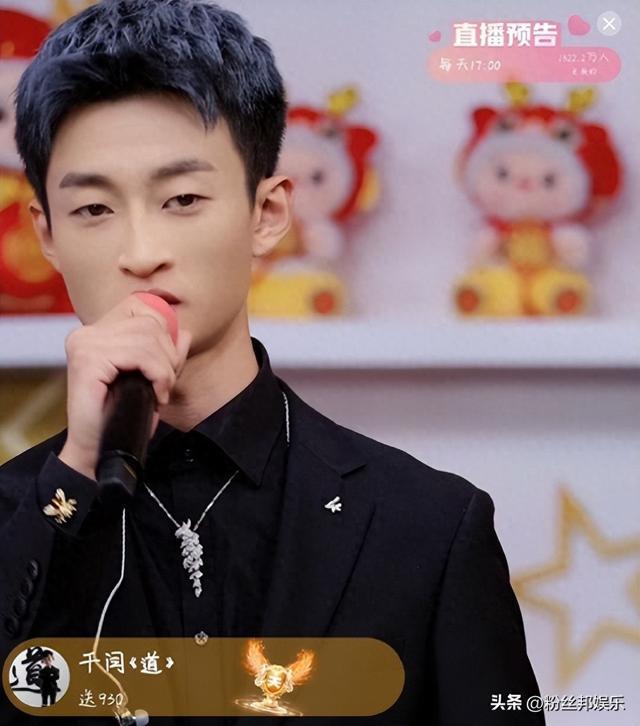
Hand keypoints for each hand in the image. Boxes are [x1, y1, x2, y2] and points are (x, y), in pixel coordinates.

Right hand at [58, 294, 191, 479]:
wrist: (97, 449)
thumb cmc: (122, 414)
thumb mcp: (150, 377)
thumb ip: (165, 353)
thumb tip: (185, 332)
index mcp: (97, 332)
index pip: (141, 307)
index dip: (164, 332)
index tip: (166, 364)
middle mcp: (86, 333)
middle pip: (149, 323)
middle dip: (168, 355)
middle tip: (164, 384)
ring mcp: (85, 345)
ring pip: (148, 338)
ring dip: (164, 369)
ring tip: (159, 392)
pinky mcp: (88, 360)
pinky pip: (140, 355)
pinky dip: (158, 375)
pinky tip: (156, 395)